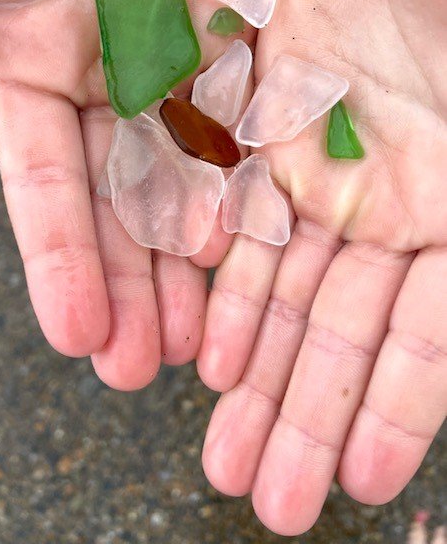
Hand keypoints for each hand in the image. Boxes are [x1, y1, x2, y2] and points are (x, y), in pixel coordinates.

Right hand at [0, 0, 269, 388]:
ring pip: (186, 178)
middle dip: (129, 287)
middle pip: (120, 202)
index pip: (45, 183)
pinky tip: (245, 255)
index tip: (74, 338)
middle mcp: (108, 66)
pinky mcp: (238, 30)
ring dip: (187, 263)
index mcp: (35, 50)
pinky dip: (244, 188)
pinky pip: (245, 123)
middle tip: (141, 368)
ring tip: (197, 343)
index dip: (58, 262)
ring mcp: (177, 53)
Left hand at [198, 0, 446, 533]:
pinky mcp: (265, 134)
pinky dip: (226, 292)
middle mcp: (394, 201)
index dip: (394, 408)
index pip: (428, 335)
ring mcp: (326, 170)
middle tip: (272, 499)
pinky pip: (236, 225)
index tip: (356, 480)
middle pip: (343, 332)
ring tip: (226, 450)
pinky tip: (210, 355)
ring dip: (256, 376)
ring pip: (284, 294)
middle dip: (305, 417)